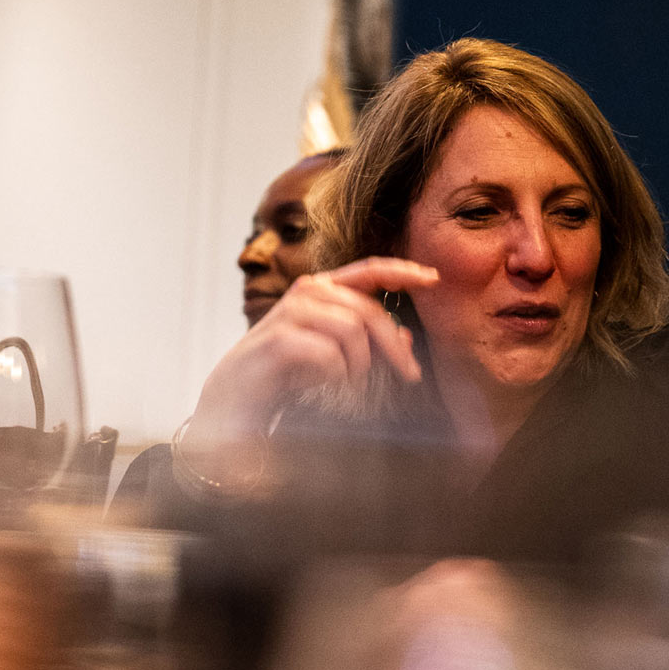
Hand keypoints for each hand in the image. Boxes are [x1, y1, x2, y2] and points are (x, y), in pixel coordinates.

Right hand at [185, 258, 438, 460]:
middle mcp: (305, 293)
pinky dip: (337, 375)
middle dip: (395, 346)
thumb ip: (365, 341)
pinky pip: (331, 355)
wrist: (235, 400)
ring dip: (359, 365)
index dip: (402, 271)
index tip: (433, 278)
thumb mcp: (333, 355)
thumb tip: (405, 336)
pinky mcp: (280, 340)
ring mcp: (290, 313)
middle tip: (412, 375)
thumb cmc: (286, 375)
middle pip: (368, 310)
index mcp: (320, 290)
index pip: (368, 269)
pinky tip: (322, 384)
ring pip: (352, 330)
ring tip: (347, 384)